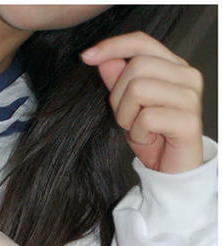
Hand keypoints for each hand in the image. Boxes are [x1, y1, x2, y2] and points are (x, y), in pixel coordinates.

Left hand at [81, 32, 205, 173]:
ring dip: (127, 115)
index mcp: (173, 67)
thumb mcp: (127, 106)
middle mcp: (187, 76)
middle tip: (127, 117)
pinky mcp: (189, 121)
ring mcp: (190, 97)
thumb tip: (103, 59)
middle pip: (136, 66)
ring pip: (139, 89)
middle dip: (118, 96)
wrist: (171, 169)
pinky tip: (148, 138)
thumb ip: (117, 81)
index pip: (142, 42)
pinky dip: (138, 132)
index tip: (87, 57)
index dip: (113, 46)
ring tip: (137, 127)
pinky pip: (147, 117)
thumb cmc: (152, 135)